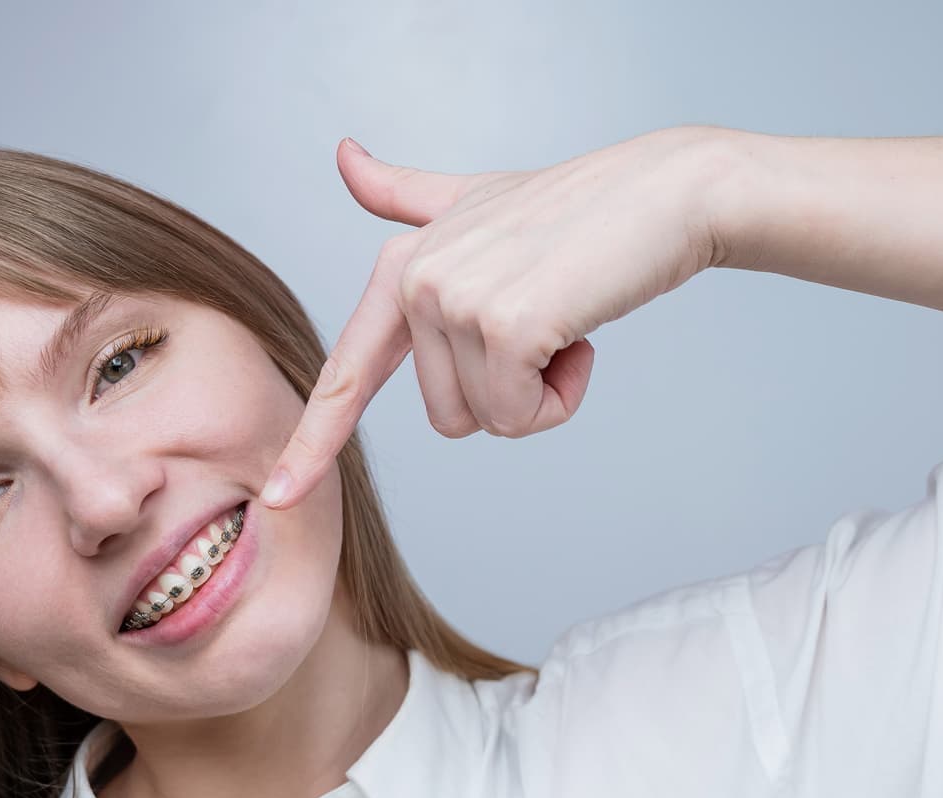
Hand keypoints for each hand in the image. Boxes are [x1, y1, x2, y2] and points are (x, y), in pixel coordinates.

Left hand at [260, 127, 728, 508]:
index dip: (312, 442)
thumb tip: (342, 155)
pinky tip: (584, 335)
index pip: (347, 371)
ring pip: (490, 421)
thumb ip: (407, 195)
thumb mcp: (479, 200)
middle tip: (549, 327)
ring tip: (568, 321)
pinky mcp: (504, 326)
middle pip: (448, 417)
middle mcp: (415, 281)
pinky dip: (564, 395)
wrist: (665, 193)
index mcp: (400, 266)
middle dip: (511, 392)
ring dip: (544, 393)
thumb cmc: (583, 207)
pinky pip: (522, 416)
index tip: (276, 497)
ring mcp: (456, 301)